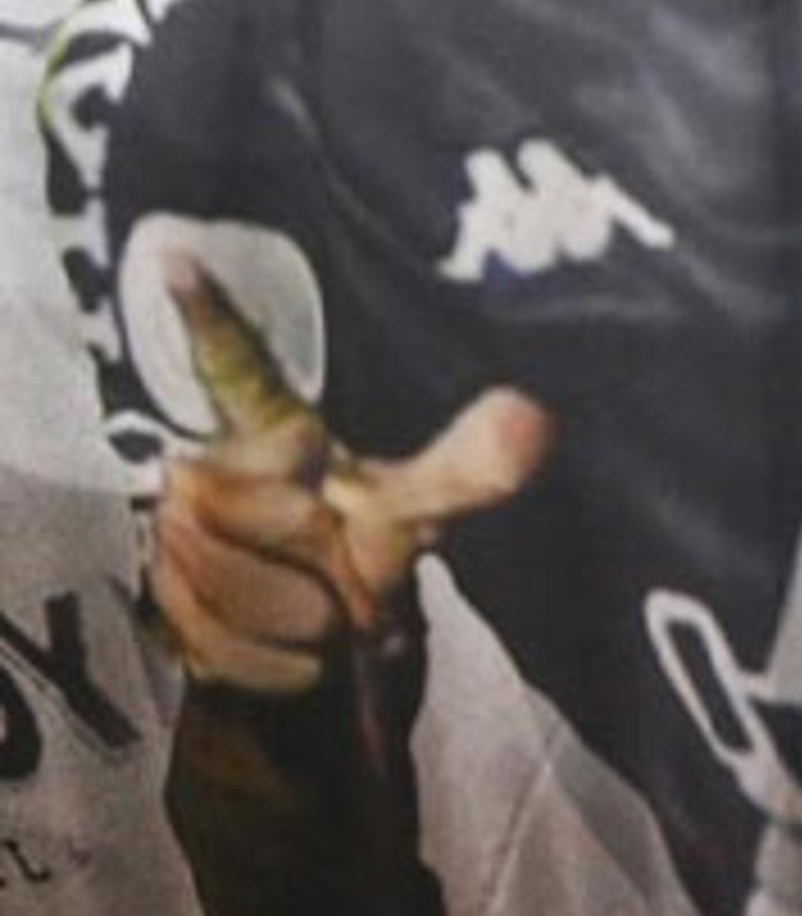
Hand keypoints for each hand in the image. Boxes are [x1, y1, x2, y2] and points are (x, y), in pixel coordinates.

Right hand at [152, 249, 551, 694]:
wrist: (324, 651)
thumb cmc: (362, 555)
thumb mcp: (419, 509)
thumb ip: (469, 465)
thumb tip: (531, 417)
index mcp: (272, 427)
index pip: (233, 365)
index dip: (207, 316)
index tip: (178, 257)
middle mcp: (205, 469)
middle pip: (219, 495)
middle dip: (285, 541)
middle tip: (328, 555)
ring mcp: (171, 534)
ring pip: (205, 567)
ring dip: (283, 605)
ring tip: (323, 611)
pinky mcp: (155, 605)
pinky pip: (201, 633)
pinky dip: (265, 658)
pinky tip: (299, 653)